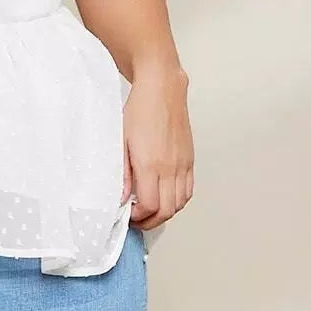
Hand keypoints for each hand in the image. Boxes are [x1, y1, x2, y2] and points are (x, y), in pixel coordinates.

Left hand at [119, 66, 192, 228]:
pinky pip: (188, 190)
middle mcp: (171, 167)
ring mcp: (183, 164)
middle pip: (166, 211)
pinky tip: (164, 196)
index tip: (127, 214)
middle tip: (137, 219)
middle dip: (150, 221)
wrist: (162, 89)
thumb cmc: (139, 110)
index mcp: (151, 164)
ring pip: (180, 204)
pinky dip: (177, 201)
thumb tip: (121, 197)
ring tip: (149, 210)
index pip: (149, 206)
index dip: (137, 217)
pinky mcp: (189, 159)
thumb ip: (121, 173)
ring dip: (164, 213)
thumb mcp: (121, 141)